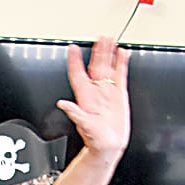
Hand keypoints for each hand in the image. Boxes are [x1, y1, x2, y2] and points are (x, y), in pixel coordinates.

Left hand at [56, 37, 129, 158]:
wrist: (108, 147)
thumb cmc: (95, 139)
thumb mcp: (83, 126)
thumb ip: (74, 113)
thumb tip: (62, 104)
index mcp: (85, 97)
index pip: (78, 74)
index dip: (74, 61)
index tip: (72, 48)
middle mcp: (95, 92)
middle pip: (94, 66)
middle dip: (96, 51)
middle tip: (98, 38)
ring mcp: (107, 92)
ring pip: (107, 67)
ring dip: (108, 54)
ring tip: (109, 40)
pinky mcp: (119, 95)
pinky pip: (120, 75)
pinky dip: (122, 63)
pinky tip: (122, 53)